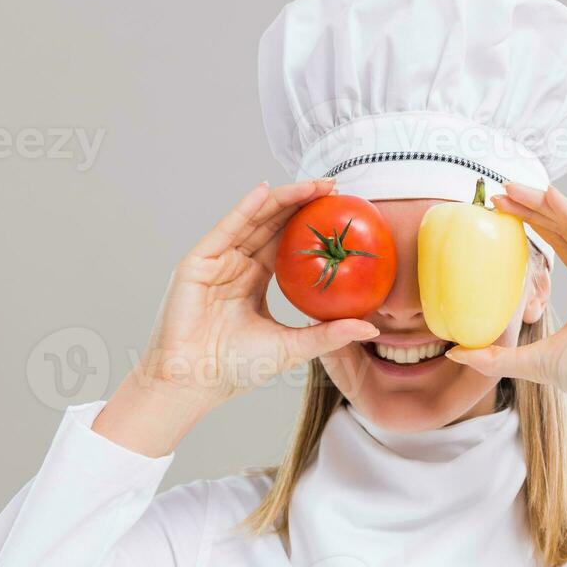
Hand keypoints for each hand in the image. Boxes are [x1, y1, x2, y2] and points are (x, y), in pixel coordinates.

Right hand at [94, 180, 378, 455]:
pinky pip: (226, 229)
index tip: (342, 211)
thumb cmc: (236, 370)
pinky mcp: (198, 263)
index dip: (311, 225)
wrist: (194, 383)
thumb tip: (372, 327)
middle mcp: (236, 265)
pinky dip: (246, 209)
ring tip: (313, 184)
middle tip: (335, 186)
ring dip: (283, 199)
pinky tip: (267, 190)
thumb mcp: (293, 347)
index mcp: (254, 281)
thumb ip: (329, 334)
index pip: (286, 243)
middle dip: (302, 203)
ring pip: (253, 220)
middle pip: (273, 225)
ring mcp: (216, 262)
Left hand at [444, 181, 566, 407]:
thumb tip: (456, 353)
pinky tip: (549, 198)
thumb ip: (496, 358)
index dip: (530, 223)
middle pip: (566, 225)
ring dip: (547, 203)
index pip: (558, 241)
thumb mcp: (535, 362)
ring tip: (515, 188)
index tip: (498, 210)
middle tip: (498, 190)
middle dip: (532, 205)